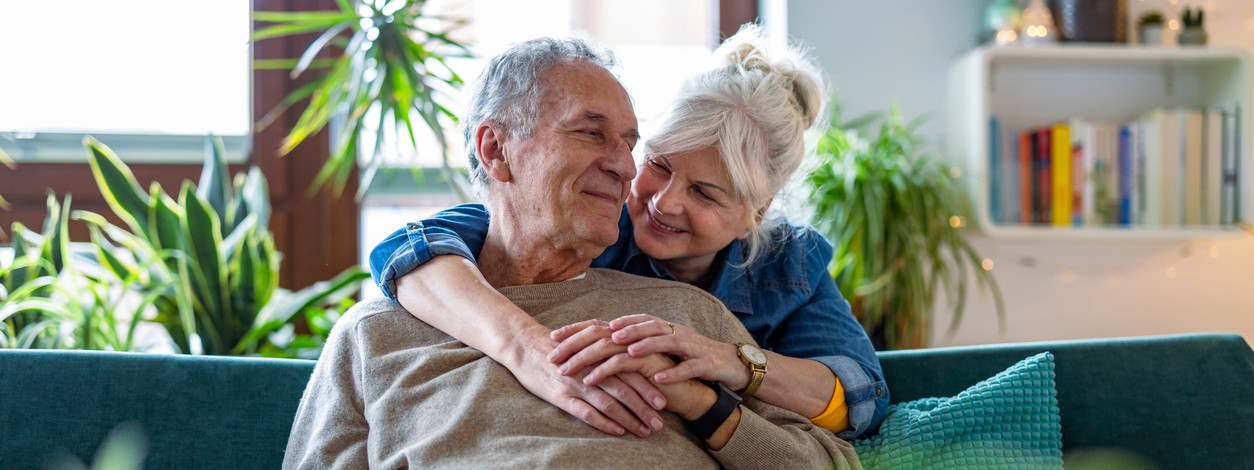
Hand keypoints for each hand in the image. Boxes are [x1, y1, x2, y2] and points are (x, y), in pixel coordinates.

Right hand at [508, 324, 666, 436]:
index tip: (666, 401)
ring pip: (610, 402)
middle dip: (645, 407)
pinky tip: (618, 431)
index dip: (649, 386)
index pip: (631, 371)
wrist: (523, 344)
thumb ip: (606, 350)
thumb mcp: (584, 341)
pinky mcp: (561, 395)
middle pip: (626, 388)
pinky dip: (605, 422)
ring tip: (645, 431)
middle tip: (661, 422)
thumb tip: (631, 361)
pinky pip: (586, 412)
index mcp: (600, 352)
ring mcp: (577, 381)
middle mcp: (592, 367)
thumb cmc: (558, 346)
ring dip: (630, 418)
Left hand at [555, 314, 750, 390]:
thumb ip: (626, 345)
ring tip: (613, 357)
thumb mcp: (651, 350)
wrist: (725, 363)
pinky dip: (672, 371)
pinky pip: (685, 366)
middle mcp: (663, 330)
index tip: (553, 338)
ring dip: (635, 349)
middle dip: (592, 344)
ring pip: (657, 341)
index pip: (608, 324)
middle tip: (566, 358)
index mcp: (648, 327)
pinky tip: (657, 378)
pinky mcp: (701, 360)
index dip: (580, 329)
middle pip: (625, 331)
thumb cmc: (683, 358)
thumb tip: (592, 344)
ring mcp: (684, 343)